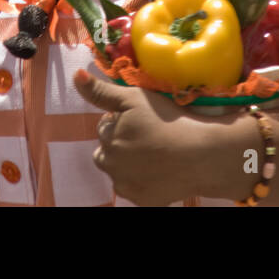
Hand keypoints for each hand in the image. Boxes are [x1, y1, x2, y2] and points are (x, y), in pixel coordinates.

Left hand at [73, 70, 247, 205]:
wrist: (201, 155)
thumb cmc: (167, 121)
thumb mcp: (134, 98)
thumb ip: (102, 91)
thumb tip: (76, 76)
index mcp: (107, 140)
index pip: (105, 127)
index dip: (122, 120)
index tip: (143, 119)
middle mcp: (111, 166)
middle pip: (108, 152)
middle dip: (121, 143)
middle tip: (149, 136)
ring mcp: (127, 187)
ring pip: (120, 172)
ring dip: (129, 163)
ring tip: (155, 153)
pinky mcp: (144, 202)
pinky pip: (136, 189)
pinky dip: (144, 181)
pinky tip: (161, 170)